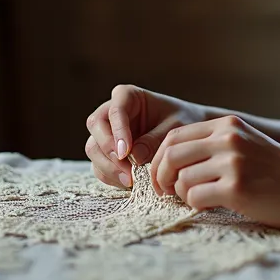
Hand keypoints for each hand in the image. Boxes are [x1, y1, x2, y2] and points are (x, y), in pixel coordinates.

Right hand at [84, 85, 206, 188]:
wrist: (186, 135)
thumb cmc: (182, 122)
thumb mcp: (175, 127)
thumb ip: (156, 139)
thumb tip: (134, 156)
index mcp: (127, 96)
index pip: (115, 110)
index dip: (117, 131)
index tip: (125, 152)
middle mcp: (111, 111)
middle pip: (96, 126)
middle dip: (108, 150)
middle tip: (127, 170)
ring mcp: (107, 132)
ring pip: (93, 147)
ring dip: (108, 167)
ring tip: (131, 181)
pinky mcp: (107, 152)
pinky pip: (99, 165)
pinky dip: (110, 176)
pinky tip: (129, 183)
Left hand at [151, 115, 279, 232]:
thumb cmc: (278, 174)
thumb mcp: (247, 144)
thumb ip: (215, 144)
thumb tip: (169, 158)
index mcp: (228, 125)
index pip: (175, 136)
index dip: (159, 158)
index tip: (162, 176)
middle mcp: (228, 139)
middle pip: (171, 154)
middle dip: (160, 176)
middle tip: (165, 192)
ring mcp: (233, 162)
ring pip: (181, 178)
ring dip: (182, 194)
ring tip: (197, 199)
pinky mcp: (237, 188)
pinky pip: (195, 197)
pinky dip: (195, 205)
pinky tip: (210, 205)